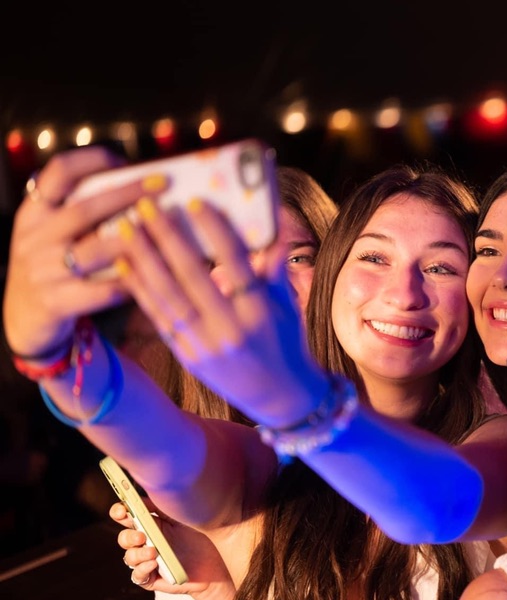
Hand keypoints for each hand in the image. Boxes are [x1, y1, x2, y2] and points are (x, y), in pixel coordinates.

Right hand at [3, 147, 161, 357]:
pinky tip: (156, 276)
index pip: (58, 173)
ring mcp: (42, 271)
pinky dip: (129, 283)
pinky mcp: (54, 302)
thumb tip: (143, 186)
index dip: (92, 161)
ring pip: (94, 252)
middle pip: (84, 209)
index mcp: (35, 212)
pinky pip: (100, 292)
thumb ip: (85, 212)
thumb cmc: (55, 266)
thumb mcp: (55, 233)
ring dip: (133, 240)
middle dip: (127, 193)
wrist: (23, 317)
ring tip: (163, 231)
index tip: (125, 160)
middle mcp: (35, 238)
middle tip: (162, 184)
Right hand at [110, 501, 232, 598]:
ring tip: (154, 551)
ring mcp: (148, 560)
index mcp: (151, 524)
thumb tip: (143, 496)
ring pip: (129, 557)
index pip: (126, 516)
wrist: (217, 561)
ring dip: (137, 554)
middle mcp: (146, 542)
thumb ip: (162, 507)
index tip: (122, 510)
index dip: (119, 512)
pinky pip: (138, 576)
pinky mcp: (152, 578)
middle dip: (128, 536)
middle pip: (124, 538)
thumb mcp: (182, 517)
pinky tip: (154, 563)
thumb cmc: (201, 535)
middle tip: (141, 535)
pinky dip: (142, 569)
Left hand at [114, 195, 327, 425]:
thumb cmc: (288, 343)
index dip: (215, 232)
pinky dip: (141, 290)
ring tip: (127, 230)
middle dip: (167, 237)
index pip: (236, 264)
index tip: (194, 203)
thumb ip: (274, 267)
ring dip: (144, 260)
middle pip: (192, 277)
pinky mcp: (187, 356)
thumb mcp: (288, 305)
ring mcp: (205, 345)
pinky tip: (126, 266)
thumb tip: (271, 226)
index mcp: (260, 312)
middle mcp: (230, 329)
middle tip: (147, 206)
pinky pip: (159, 318)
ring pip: (167, 296)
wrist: (280, 396)